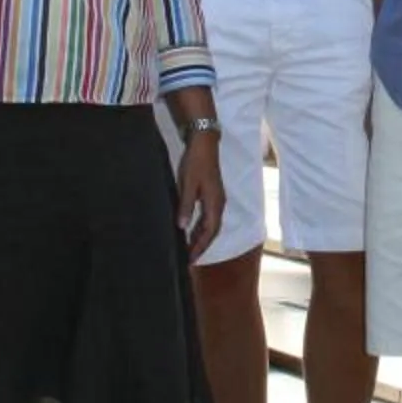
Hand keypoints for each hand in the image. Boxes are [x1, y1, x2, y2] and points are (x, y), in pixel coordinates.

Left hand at [176, 129, 225, 259]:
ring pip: (210, 224)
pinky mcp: (212, 195)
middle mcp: (219, 204)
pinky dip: (200, 227)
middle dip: (201, 246)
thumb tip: (182, 227)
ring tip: (188, 248)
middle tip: (188, 258)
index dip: (199, 246)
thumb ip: (186, 206)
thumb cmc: (196, 163)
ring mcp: (217, 199)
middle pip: (212, 231)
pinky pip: (208, 217)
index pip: (209, 232)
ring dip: (200, 237)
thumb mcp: (188, 185)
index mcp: (215, 204)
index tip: (190, 258)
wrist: (204, 144)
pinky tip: (191, 229)